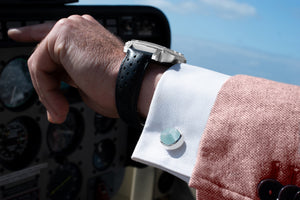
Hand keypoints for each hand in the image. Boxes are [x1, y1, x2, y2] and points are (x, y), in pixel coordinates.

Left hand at [8, 15, 124, 122]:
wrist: (132, 86)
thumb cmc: (118, 88)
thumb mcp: (88, 81)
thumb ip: (69, 74)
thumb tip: (54, 85)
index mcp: (86, 36)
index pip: (53, 35)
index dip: (32, 34)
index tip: (17, 34)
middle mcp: (78, 27)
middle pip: (44, 55)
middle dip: (45, 85)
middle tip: (57, 107)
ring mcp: (70, 28)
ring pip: (40, 63)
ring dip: (48, 92)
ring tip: (61, 110)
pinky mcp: (62, 35)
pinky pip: (39, 67)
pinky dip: (47, 91)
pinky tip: (59, 104)